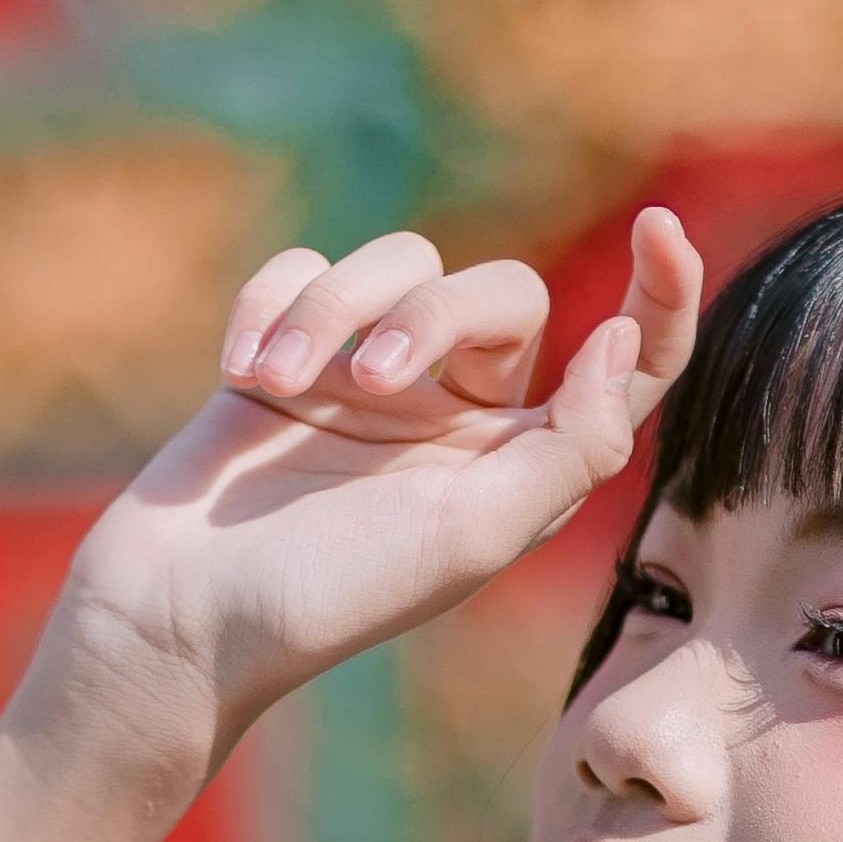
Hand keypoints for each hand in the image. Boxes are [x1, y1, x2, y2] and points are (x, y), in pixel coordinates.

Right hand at [17, 210, 711, 788]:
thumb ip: (569, 447)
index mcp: (521, 464)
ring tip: (279, 384)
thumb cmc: (331, 590)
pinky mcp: (289, 356)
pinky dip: (272, 304)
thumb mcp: (472, 536)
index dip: (661, 295)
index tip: (659, 226)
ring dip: (336, 307)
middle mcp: (459, 415)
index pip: (624, 369)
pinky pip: (303, 269)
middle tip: (371, 380)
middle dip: (434, 316)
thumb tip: (622, 343)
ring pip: (398, 265)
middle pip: (501, 293)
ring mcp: (371, 380)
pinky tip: (241, 370)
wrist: (181, 615)